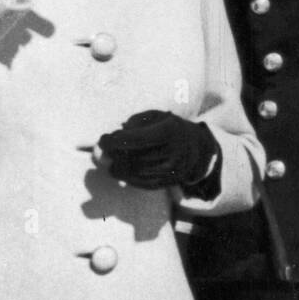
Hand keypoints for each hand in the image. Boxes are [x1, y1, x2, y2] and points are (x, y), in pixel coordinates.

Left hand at [96, 110, 217, 190]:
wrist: (195, 147)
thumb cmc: (167, 127)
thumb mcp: (154, 116)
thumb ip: (133, 123)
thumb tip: (111, 140)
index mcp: (170, 130)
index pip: (137, 139)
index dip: (116, 141)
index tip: (103, 139)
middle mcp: (174, 152)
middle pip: (134, 157)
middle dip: (115, 153)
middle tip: (107, 148)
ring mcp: (172, 170)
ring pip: (135, 172)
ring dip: (117, 166)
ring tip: (114, 158)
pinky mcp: (168, 182)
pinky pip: (141, 183)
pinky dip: (126, 177)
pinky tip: (121, 168)